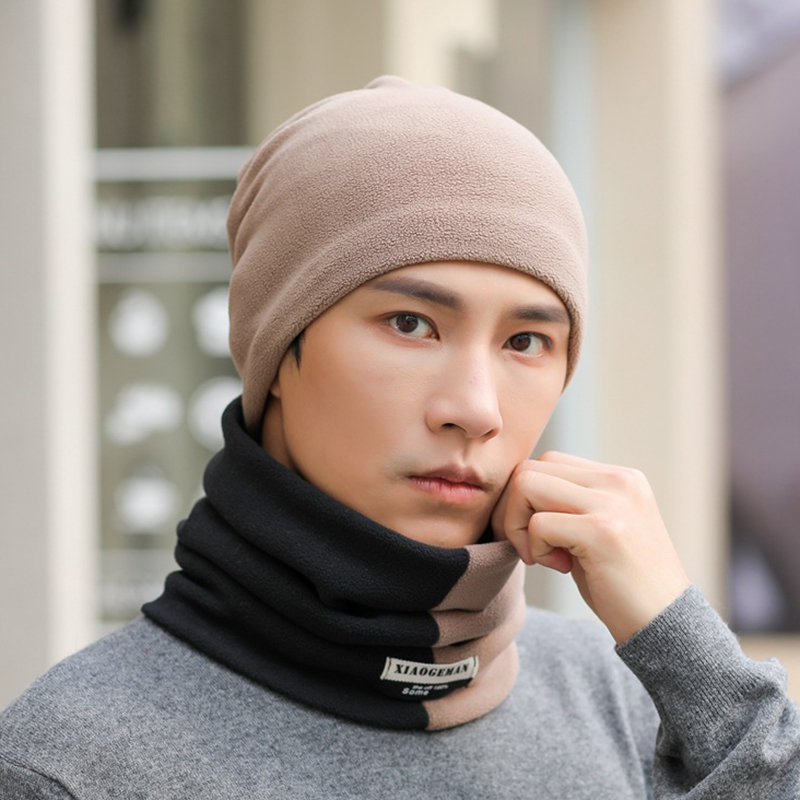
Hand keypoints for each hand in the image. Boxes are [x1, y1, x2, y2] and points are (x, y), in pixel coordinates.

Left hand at [491, 451, 690, 643]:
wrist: (665, 626)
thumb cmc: (622, 585)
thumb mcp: (597, 529)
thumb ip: (569, 503)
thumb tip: (514, 488)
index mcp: (620, 477)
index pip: (547, 462)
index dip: (526, 499)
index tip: (540, 536)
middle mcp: (619, 480)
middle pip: (529, 469)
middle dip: (512, 510)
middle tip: (531, 548)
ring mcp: (612, 503)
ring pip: (526, 486)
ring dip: (518, 525)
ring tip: (543, 555)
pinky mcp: (602, 531)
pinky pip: (539, 524)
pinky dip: (535, 549)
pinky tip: (561, 568)